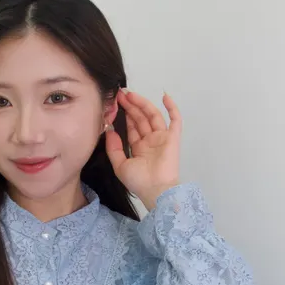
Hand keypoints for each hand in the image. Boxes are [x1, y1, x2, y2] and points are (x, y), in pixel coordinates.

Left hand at [105, 89, 181, 210]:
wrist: (155, 189)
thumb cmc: (139, 181)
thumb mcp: (119, 165)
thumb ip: (114, 148)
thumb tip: (109, 130)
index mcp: (139, 148)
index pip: (131, 127)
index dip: (124, 115)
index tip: (115, 103)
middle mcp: (150, 141)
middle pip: (140, 119)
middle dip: (131, 106)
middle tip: (120, 94)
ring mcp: (162, 138)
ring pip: (153, 116)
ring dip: (143, 104)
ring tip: (130, 94)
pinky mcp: (173, 138)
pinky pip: (175, 120)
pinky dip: (172, 108)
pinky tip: (165, 96)